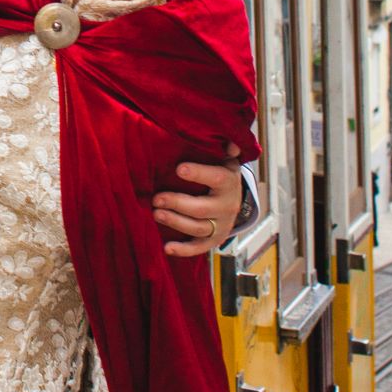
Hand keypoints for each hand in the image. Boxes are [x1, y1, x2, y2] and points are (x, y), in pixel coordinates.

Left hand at [152, 141, 240, 256]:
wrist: (235, 197)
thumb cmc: (220, 171)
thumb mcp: (224, 156)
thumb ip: (223, 146)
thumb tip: (229, 140)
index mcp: (229, 181)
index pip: (217, 178)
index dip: (199, 174)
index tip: (179, 168)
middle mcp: (228, 205)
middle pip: (202, 208)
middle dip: (178, 203)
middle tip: (157, 198)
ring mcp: (221, 224)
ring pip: (199, 228)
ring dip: (176, 223)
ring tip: (156, 214)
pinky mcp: (214, 239)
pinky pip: (200, 248)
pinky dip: (184, 250)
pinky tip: (167, 248)